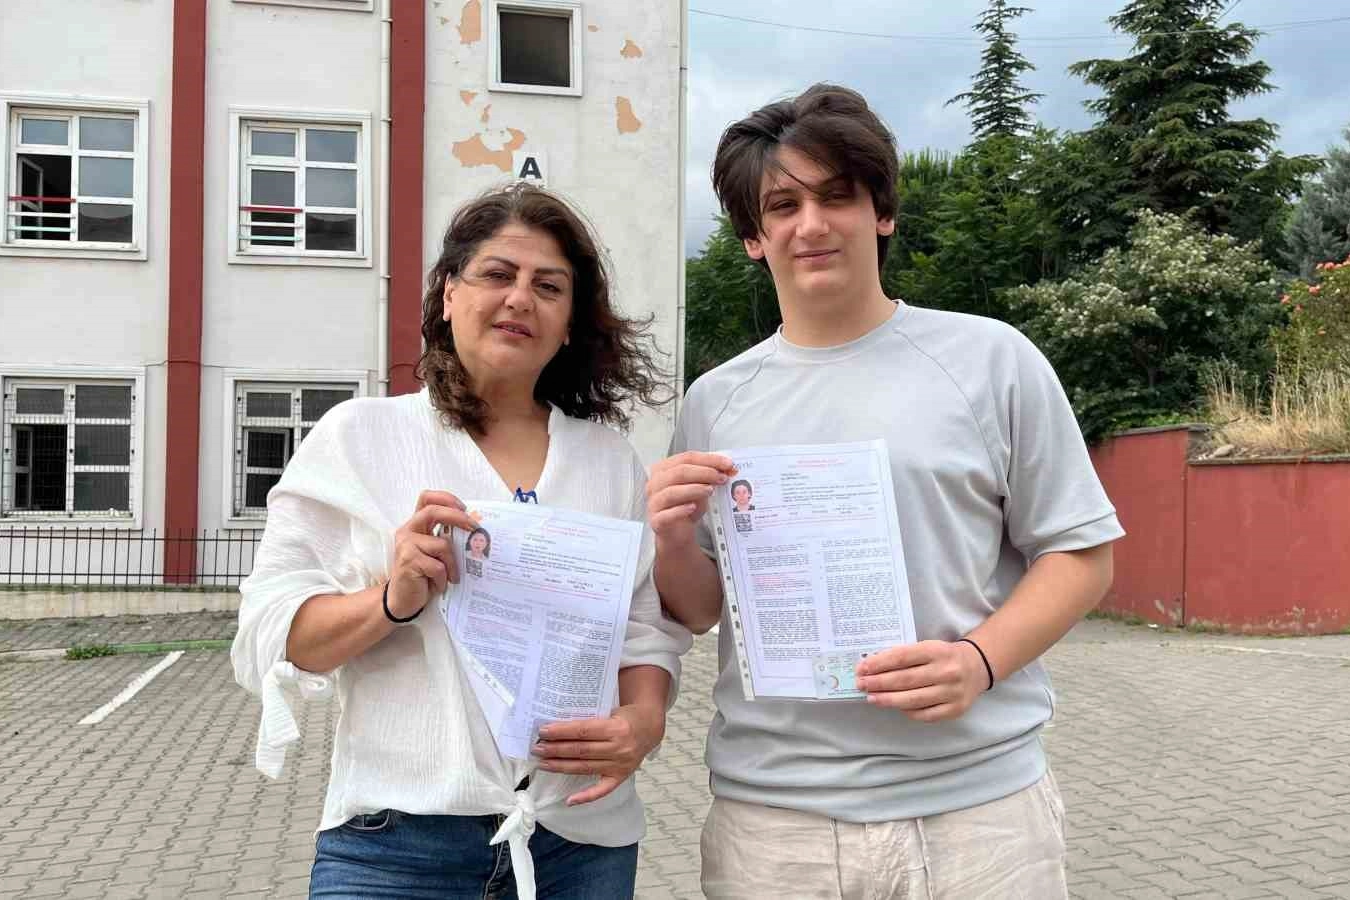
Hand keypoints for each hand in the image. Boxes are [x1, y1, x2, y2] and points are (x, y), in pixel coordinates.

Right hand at [387, 490, 479, 619]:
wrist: (403, 599)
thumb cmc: (424, 575)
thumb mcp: (435, 552)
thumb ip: (446, 537)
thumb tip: (474, 527)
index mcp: (416, 525)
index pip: (427, 498)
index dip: (446, 498)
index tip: (464, 507)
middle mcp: (408, 531)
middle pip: (433, 511)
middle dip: (457, 517)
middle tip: (475, 527)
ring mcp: (406, 545)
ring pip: (442, 545)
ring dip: (452, 564)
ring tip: (451, 577)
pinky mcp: (408, 561)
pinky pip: (438, 566)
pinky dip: (444, 578)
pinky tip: (439, 585)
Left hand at [532, 703, 666, 804]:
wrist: (649, 728)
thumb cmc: (626, 717)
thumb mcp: (611, 711)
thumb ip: (590, 719)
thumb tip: (558, 726)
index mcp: (616, 728)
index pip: (583, 731)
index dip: (562, 732)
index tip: (543, 731)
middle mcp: (619, 748)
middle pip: (581, 750)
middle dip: (556, 749)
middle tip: (537, 748)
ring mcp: (620, 765)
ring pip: (585, 768)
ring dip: (561, 766)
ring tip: (543, 763)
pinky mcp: (621, 777)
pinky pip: (602, 790)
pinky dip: (586, 796)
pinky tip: (569, 800)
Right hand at [646, 451, 736, 546]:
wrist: (677, 532)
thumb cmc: (686, 506)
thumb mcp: (700, 487)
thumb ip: (709, 476)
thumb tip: (727, 468)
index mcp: (664, 469)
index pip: (687, 458)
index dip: (708, 459)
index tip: (727, 464)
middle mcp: (655, 483)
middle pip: (679, 472)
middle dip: (704, 473)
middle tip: (721, 478)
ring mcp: (654, 502)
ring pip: (672, 492)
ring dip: (694, 489)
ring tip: (710, 491)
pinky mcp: (656, 520)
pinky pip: (667, 514)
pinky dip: (680, 510)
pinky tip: (693, 507)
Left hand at [854, 640, 987, 721]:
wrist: (977, 667)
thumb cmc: (944, 656)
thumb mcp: (928, 647)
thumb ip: (904, 656)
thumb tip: (873, 667)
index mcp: (937, 651)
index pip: (902, 657)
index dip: (879, 663)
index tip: (862, 668)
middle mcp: (946, 671)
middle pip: (905, 680)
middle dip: (879, 682)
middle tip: (861, 684)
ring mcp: (952, 692)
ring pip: (913, 700)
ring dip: (888, 699)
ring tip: (871, 698)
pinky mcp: (955, 709)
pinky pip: (925, 714)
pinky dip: (907, 711)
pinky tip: (895, 706)